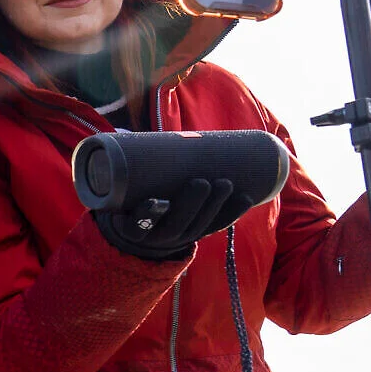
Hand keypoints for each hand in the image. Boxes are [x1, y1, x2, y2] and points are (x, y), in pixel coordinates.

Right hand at [93, 176, 241, 262]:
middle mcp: (159, 238)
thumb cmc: (132, 199)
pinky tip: (246, 197)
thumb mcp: (124, 190)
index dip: (149, 215)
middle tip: (202, 182)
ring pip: (201, 225)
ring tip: (225, 184)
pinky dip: (234, 212)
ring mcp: (183, 237)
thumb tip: (127, 133)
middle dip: (193, 204)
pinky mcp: (201, 233)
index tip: (158, 201)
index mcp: (134, 229)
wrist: (146, 231)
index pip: (139, 225)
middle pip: (178, 224)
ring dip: (216, 206)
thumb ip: (129, 168)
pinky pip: (219, 225)